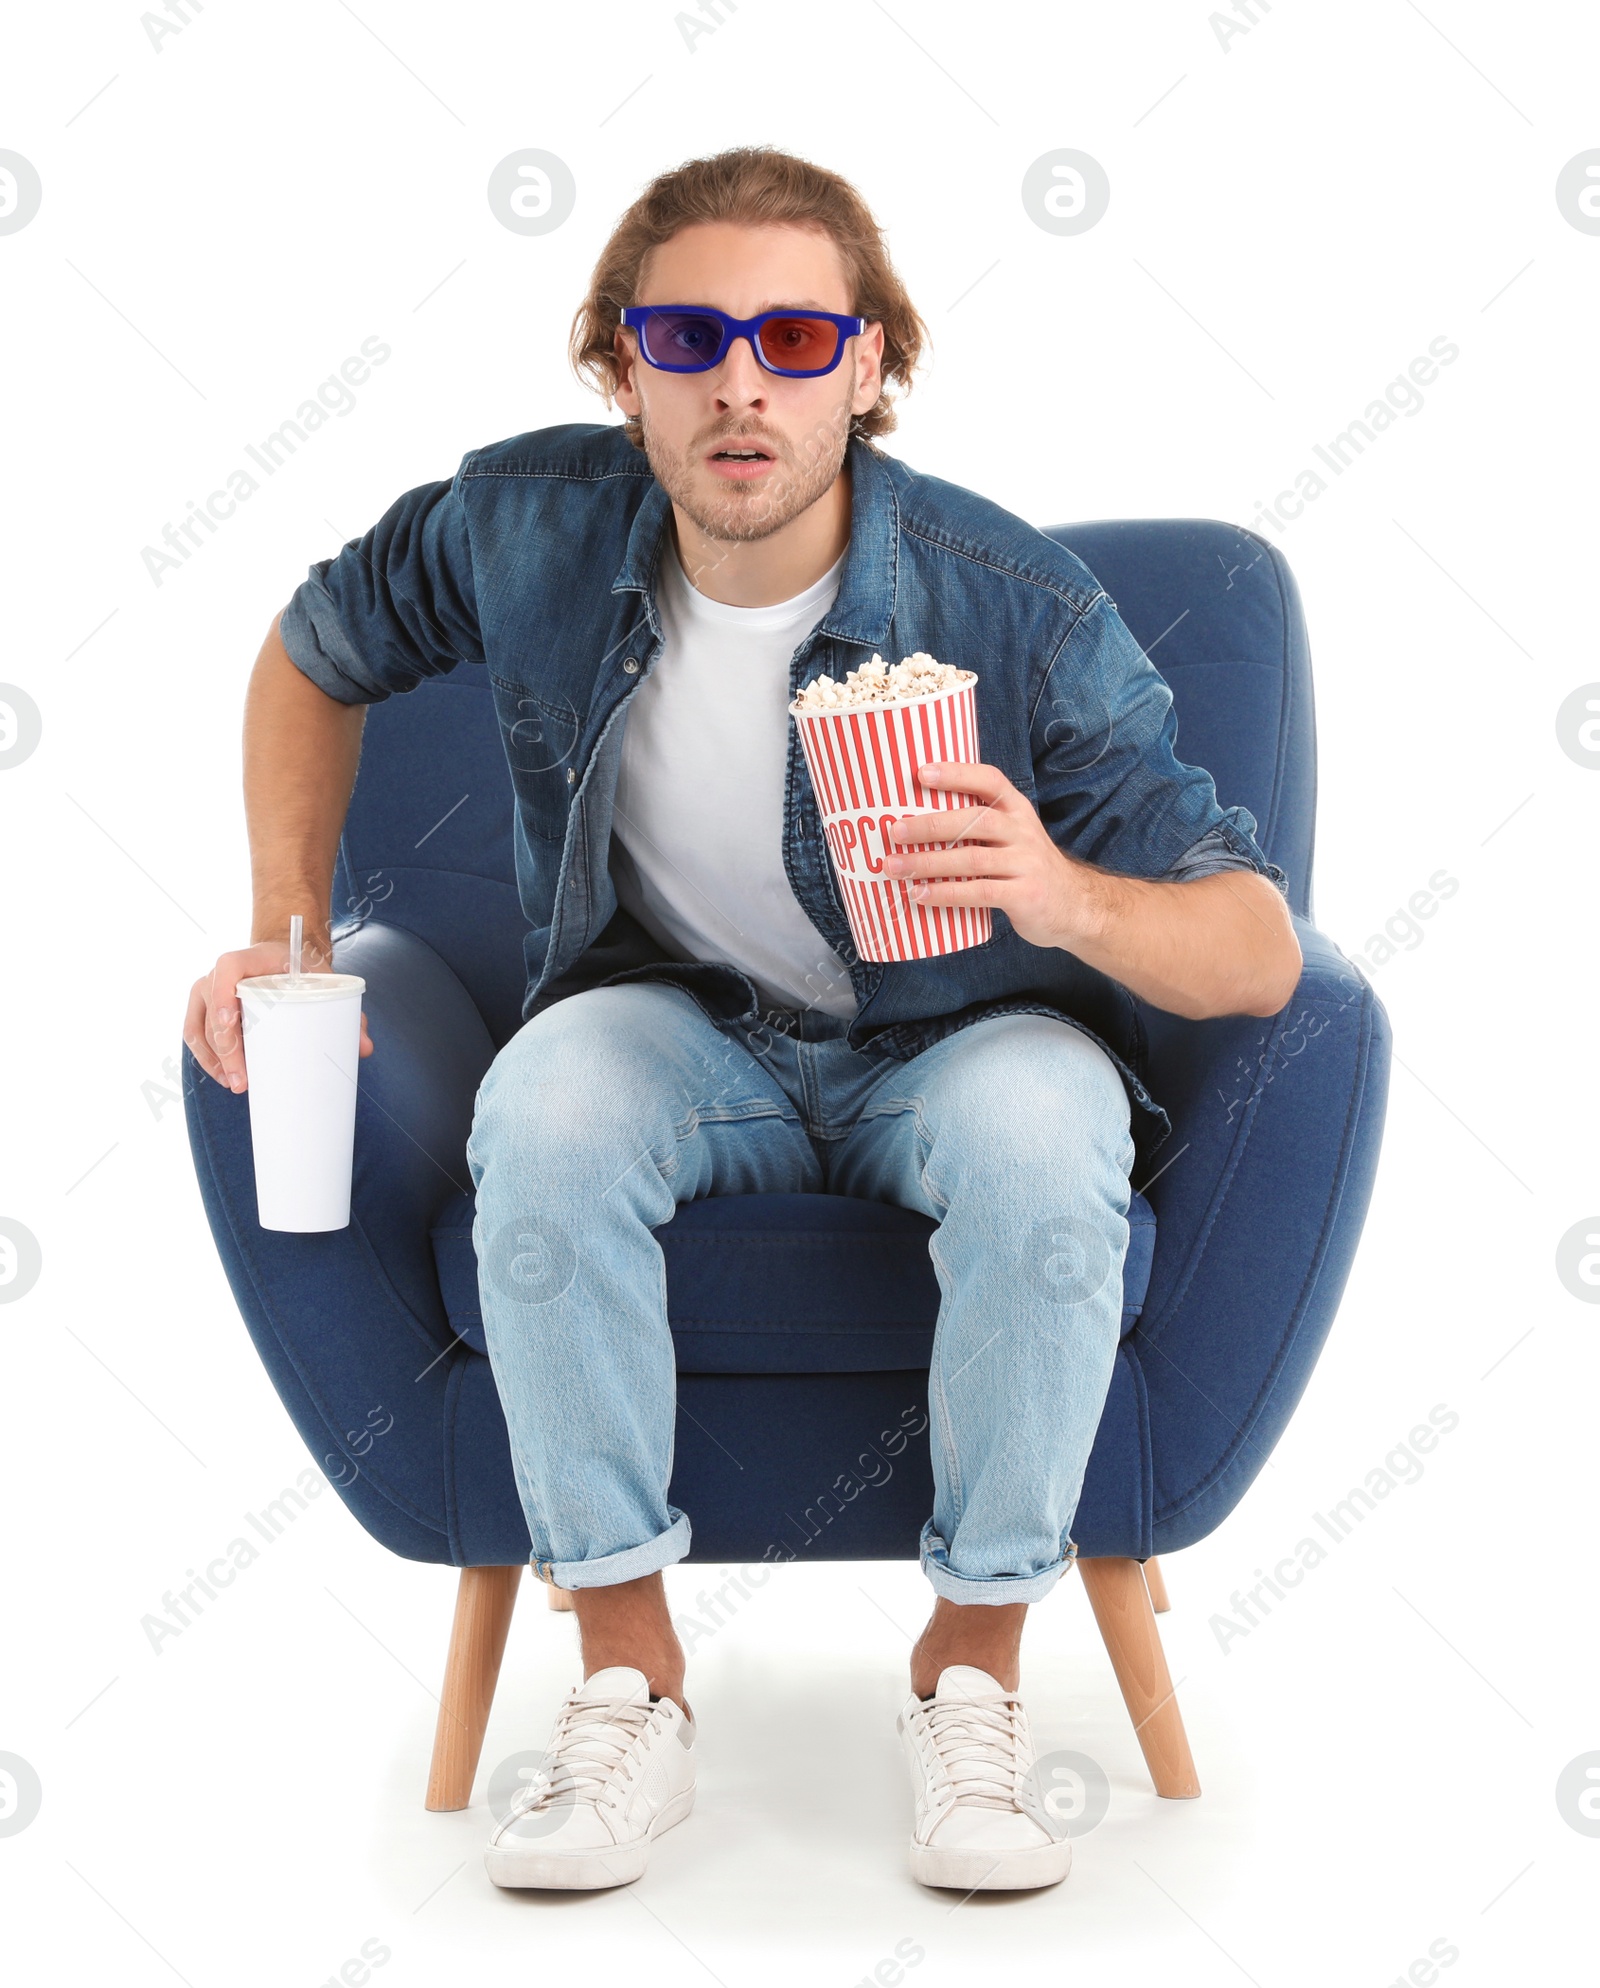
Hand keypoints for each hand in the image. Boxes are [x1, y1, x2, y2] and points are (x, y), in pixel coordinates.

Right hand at [184, 937, 373, 1092]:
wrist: (283, 957)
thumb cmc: (303, 971)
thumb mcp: (324, 981)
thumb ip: (349, 1011)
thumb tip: (366, 1048)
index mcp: (249, 958)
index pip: (228, 968)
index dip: (224, 993)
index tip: (232, 1022)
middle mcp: (220, 973)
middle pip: (212, 1008)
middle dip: (225, 1049)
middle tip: (243, 1079)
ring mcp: (207, 990)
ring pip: (199, 1027)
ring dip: (214, 1059)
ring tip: (236, 1084)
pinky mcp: (203, 1008)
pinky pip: (195, 1034)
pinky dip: (207, 1058)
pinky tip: (224, 1077)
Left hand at [882, 761, 1098, 952]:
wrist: (1075, 907)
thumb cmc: (1027, 869)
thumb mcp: (1013, 837)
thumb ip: (978, 827)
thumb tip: (914, 823)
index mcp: (1017, 810)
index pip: (990, 780)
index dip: (957, 773)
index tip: (921, 773)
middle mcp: (1023, 831)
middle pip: (975, 820)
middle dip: (931, 824)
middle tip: (895, 830)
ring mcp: (1026, 863)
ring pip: (972, 858)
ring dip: (928, 863)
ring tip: (894, 867)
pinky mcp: (1025, 895)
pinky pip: (980, 892)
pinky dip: (946, 893)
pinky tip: (919, 895)